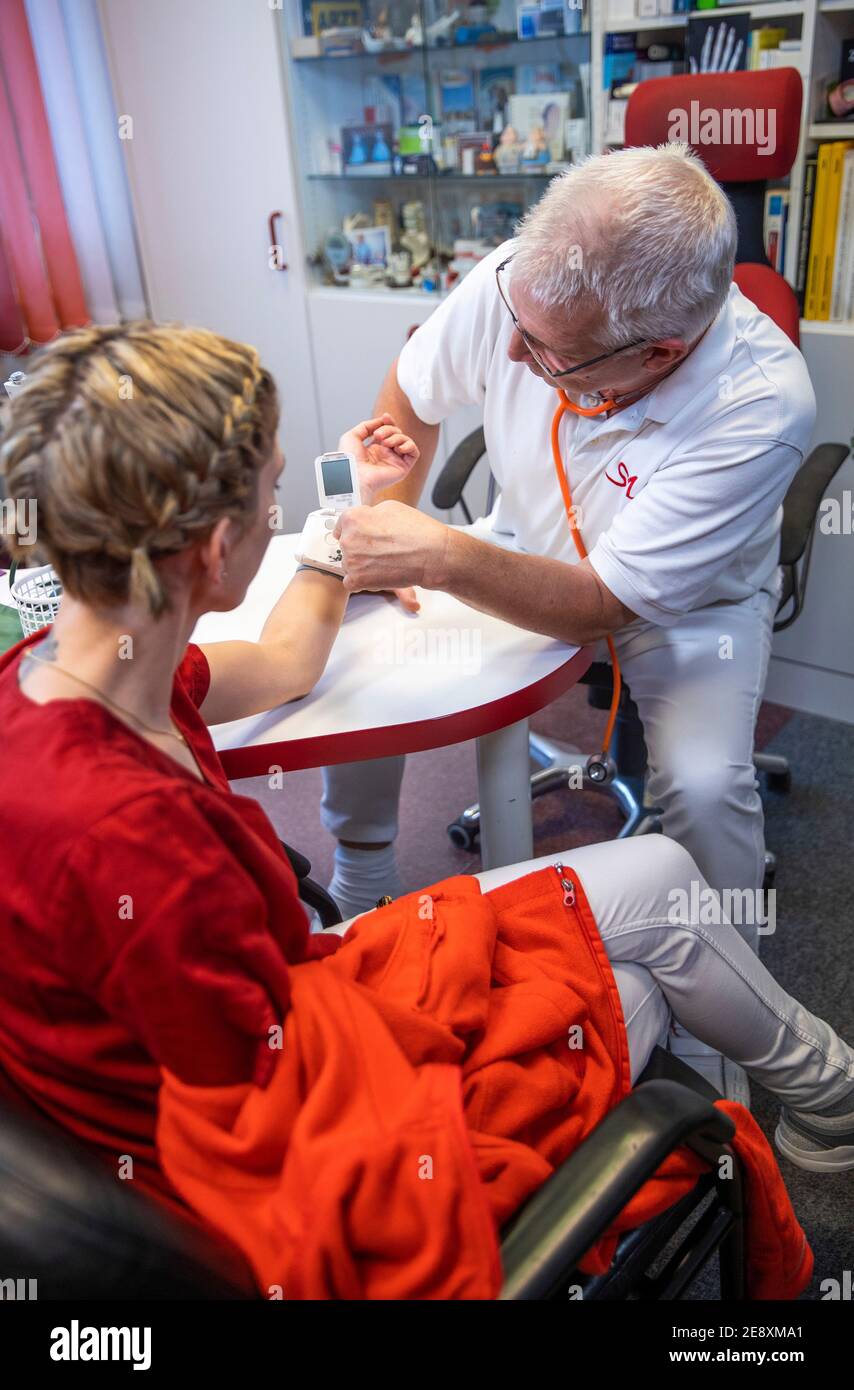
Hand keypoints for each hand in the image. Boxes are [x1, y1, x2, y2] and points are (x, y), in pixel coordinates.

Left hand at [334, 501, 451, 595]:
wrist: (432, 555)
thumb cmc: (417, 531)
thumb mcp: (390, 507)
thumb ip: (370, 513)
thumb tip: (364, 517)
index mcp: (353, 518)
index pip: (342, 525)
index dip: (355, 532)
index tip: (363, 537)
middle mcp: (348, 538)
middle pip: (346, 546)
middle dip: (360, 549)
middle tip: (380, 551)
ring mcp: (351, 560)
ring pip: (349, 564)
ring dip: (362, 565)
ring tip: (385, 562)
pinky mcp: (357, 579)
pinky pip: (351, 582)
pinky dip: (363, 582)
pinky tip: (379, 574)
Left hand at [338, 413, 419, 504]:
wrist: (353, 475)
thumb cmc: (349, 460)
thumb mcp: (352, 436)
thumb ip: (367, 426)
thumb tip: (381, 421)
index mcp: (374, 449)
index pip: (388, 432)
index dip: (388, 422)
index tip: (385, 417)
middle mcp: (385, 455)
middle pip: (397, 433)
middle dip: (389, 429)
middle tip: (378, 435)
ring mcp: (394, 462)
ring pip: (405, 441)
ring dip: (397, 437)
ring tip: (386, 443)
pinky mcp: (402, 468)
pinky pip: (414, 453)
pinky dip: (409, 445)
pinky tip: (398, 448)